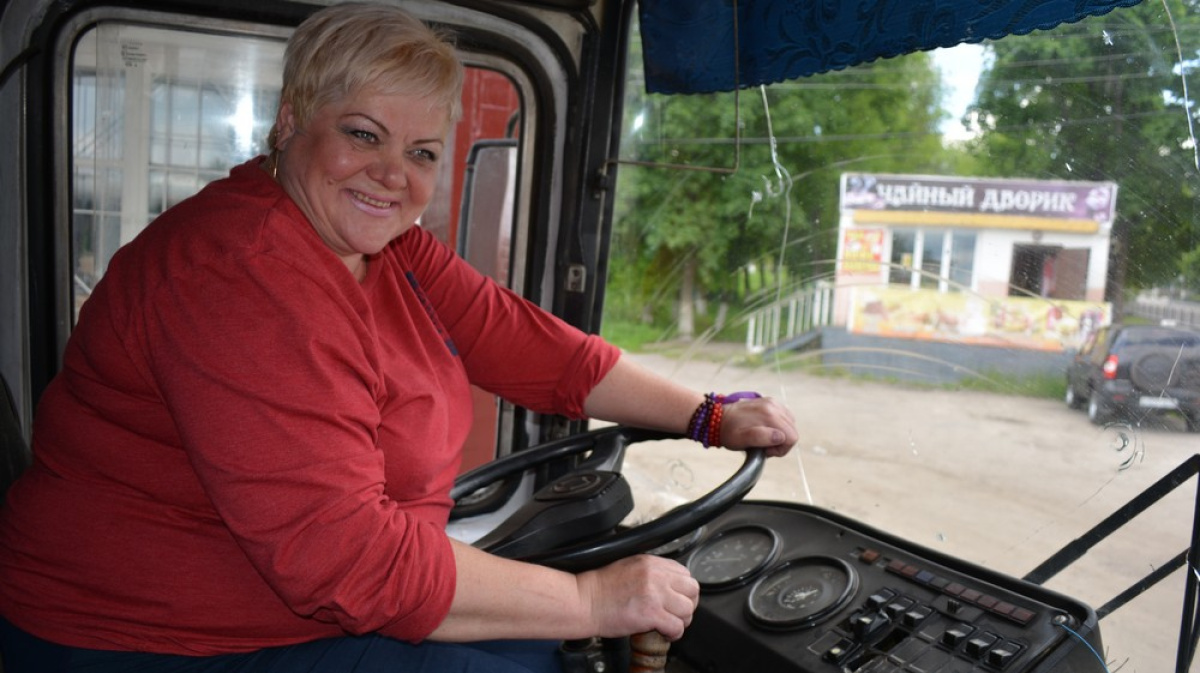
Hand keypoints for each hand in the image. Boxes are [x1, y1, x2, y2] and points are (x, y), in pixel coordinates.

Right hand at [575, 555, 698, 639]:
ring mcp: (655, 594)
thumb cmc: (600, 588)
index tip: (677, 598)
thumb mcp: (629, 566)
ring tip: (670, 623)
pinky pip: (677, 626)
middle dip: (687, 604)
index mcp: (651, 562)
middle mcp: (656, 576)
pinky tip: (664, 632)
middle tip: (677, 612)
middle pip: (692, 590)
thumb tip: (668, 583)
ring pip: (687, 609)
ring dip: (681, 620)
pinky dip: (674, 633)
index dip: (683, 589)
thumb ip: (651, 571)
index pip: (685, 573)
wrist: (584, 602)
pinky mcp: (651, 614)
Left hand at [719, 396, 796, 456]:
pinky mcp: (770, 401)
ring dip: (781, 434)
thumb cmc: (728, 432)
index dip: (781, 448)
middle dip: (781, 442)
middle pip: (792, 431)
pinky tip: (765, 429)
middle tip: (764, 445)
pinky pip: (784, 416)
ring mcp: (772, 402)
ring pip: (790, 424)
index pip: (792, 437)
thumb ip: (761, 438)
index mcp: (769, 415)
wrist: (716, 417)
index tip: (766, 450)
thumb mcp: (740, 440)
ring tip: (763, 437)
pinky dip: (779, 425)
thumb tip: (780, 436)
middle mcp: (773, 406)